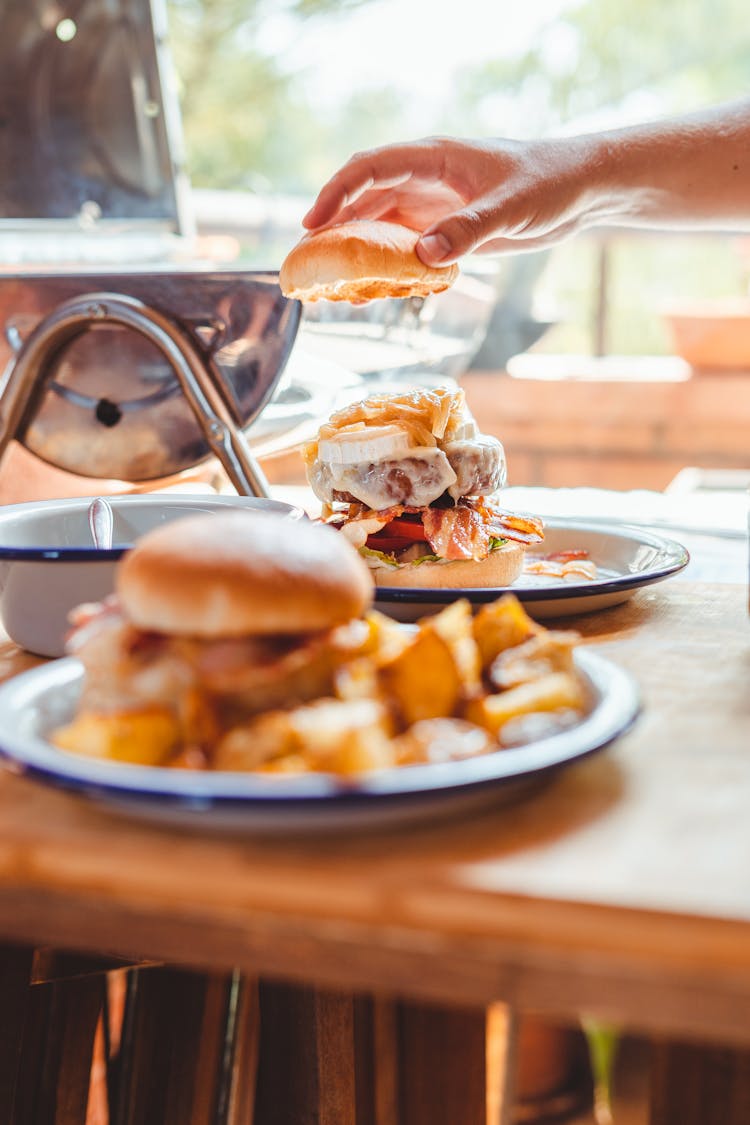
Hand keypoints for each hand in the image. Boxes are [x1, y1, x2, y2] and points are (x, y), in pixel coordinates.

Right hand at [302, 135, 598, 265]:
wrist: (579, 189)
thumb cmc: (548, 184)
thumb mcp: (511, 208)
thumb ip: (469, 230)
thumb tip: (424, 255)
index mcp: (434, 158)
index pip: (371, 168)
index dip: (337, 192)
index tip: (312, 222)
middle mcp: (425, 180)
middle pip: (363, 199)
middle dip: (331, 227)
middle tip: (303, 263)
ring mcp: (432, 205)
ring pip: (378, 225)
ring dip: (352, 251)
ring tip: (325, 282)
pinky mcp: (444, 229)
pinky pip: (401, 247)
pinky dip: (382, 267)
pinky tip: (369, 291)